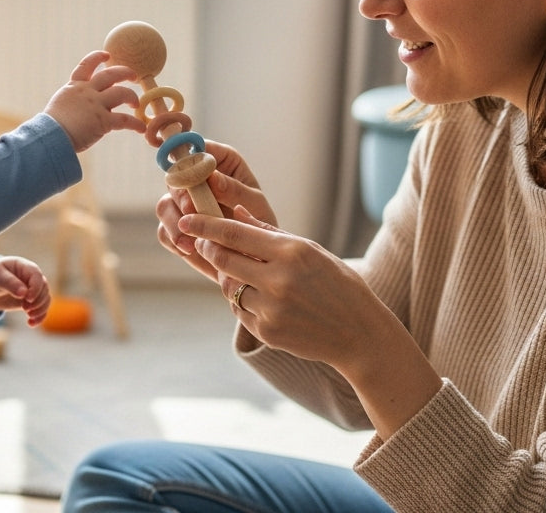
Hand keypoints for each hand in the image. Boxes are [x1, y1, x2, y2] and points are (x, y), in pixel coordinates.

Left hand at [0, 256, 51, 325]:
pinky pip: (41, 310)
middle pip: (44, 290)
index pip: (37, 277)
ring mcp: (34, 291)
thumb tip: (23, 293)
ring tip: (30, 317)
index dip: (35, 288)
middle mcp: (33, 279)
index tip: (28, 299)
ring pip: (45, 300)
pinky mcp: (31, 302)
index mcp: (26, 268)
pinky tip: (31, 323)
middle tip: (24, 308)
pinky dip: (39, 317)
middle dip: (37, 301)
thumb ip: (10, 283)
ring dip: (40, 310)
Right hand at [44, 51, 143, 152]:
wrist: (50, 136)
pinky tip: (141, 128)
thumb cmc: (51, 126)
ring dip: (132, 97)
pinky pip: (125, 120)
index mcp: (74, 87)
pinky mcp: (103, 121)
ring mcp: (96, 105)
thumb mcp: (60, 105)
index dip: (97, 57)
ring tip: (135, 104)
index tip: (107, 55)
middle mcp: (86, 92)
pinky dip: (135, 124)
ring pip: (122, 93)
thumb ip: (72, 102)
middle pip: (111, 74)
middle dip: (125, 72)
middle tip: (133, 76)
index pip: (86, 66)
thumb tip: (77, 108)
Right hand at [156, 140, 277, 276]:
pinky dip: (174, 240)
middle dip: (180, 194)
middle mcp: (196, 179)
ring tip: (191, 241)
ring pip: (164, 205)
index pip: (197, 147)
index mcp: (220, 162)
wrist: (255, 253)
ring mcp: (183, 203)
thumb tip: (212, 176)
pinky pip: (164, 231)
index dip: (186, 153)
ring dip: (174, 222)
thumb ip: (234, 189)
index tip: (184, 165)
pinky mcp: (176, 226)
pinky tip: (190, 249)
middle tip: (191, 209)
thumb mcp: (255, 203)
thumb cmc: (259, 220)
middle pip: (174, 177)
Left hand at [187, 205, 442, 438]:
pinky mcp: (267, 332)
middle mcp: (279, 279)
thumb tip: (237, 212)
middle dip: (208, 248)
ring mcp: (271, 308)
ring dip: (230, 279)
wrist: (358, 334)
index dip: (205, 225)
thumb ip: (270, 234)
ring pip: (229, 288)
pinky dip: (243, 302)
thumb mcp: (311, 251)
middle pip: (223, 259)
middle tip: (202, 242)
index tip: (187, 219)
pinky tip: (262, 300)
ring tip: (248, 276)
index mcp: (292, 252)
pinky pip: (240, 311)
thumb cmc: (337, 285)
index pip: (235, 233)